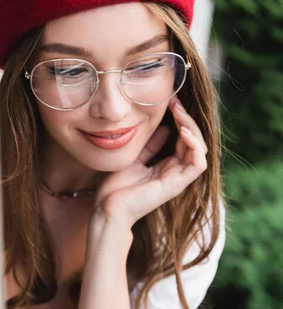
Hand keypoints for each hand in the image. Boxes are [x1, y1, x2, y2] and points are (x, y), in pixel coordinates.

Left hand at [93, 98, 207, 228]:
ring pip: (200, 150)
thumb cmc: (117, 186)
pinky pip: (198, 164)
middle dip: (187, 119)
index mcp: (167, 166)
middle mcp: (176, 172)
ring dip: (192, 129)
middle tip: (175, 102)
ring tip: (180, 113)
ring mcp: (178, 179)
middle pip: (194, 142)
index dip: (181, 119)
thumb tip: (165, 128)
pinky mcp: (177, 186)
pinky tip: (183, 132)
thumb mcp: (135, 157)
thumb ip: (151, 145)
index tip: (171, 101)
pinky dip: (195, 146)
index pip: (184, 139)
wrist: (108, 208)